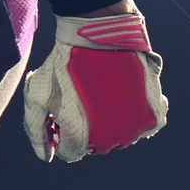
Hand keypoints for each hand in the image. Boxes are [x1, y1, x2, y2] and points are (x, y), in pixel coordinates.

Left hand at [22, 11, 167, 162]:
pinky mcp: (154, 110)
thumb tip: (46, 156)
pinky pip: (146, 126)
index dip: (60, 136)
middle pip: (96, 146)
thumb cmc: (62, 62)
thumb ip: (36, 130)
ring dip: (109, 123)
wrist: (96, 32)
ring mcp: (137, 124)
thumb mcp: (37, 93)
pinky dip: (135, 117)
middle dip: (84, 131)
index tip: (57, 118)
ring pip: (121, 136)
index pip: (70, 152)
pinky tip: (122, 99)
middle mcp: (114, 137)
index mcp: (84, 137)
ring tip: (97, 96)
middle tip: (76, 103)